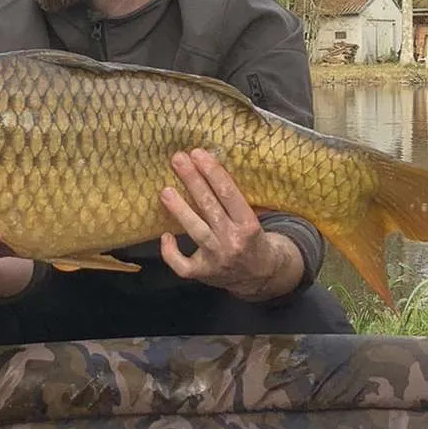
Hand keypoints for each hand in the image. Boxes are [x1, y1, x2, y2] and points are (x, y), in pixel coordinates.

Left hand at [159, 149, 303, 301]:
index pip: (229, 194)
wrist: (262, 274)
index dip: (213, 172)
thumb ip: (237, 200)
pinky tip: (166, 236)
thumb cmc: (254, 238)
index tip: (199, 154)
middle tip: (179, 159)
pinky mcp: (203, 273)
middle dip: (193, 180)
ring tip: (166, 191)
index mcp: (249, 224)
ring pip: (196, 231)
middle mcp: (233, 241)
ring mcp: (217, 258)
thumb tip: (210, 166)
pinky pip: (183, 264)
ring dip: (180, 209)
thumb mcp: (254, 218)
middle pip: (210, 206)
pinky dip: (171, 252)